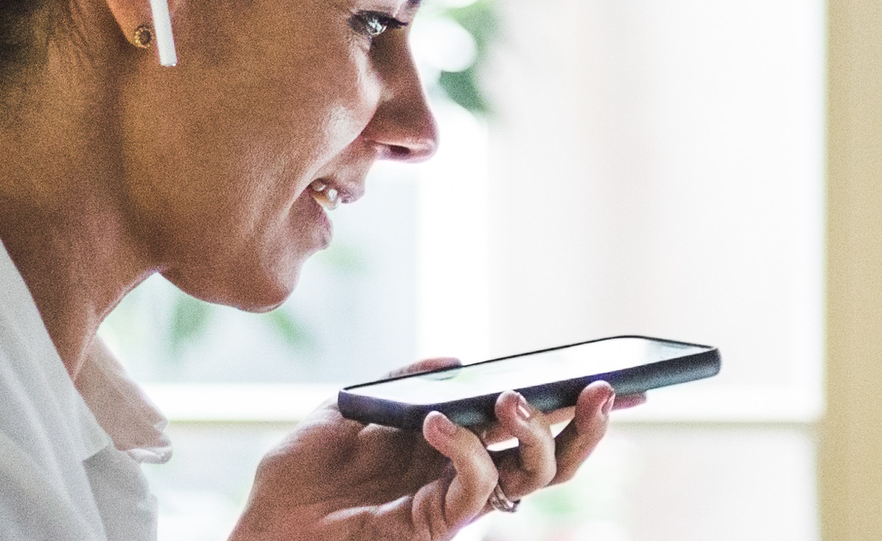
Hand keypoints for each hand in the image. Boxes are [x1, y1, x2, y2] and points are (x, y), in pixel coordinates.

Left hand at [228, 357, 645, 540]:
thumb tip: (457, 358)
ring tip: (512, 397)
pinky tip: (439, 420)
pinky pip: (474, 489)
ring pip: (532, 477)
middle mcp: (466, 474)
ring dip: (535, 432)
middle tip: (603, 387)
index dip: (576, 403)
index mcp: (456, 445)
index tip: (618, 375)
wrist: (263, 526)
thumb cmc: (302, 475)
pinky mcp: (434, 523)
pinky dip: (466, 448)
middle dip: (588, 423)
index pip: (531, 422)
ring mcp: (454, 500)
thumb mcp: (351, 406)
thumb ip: (404, 382)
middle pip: (554, 457)